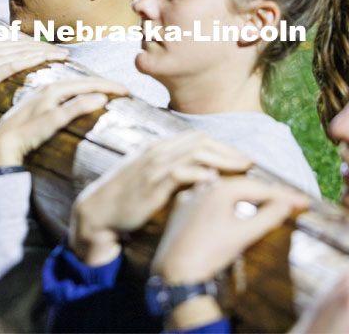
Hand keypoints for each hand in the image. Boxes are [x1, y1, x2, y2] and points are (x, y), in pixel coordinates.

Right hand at [0, 77, 128, 165]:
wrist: (0, 143)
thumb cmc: (23, 129)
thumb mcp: (43, 115)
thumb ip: (63, 108)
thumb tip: (85, 103)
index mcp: (47, 89)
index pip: (79, 82)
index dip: (101, 82)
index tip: (120, 87)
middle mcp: (47, 91)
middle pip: (82, 82)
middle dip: (106, 83)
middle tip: (126, 88)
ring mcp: (45, 104)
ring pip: (77, 90)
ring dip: (99, 87)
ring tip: (120, 90)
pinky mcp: (45, 119)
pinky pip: (68, 109)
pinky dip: (84, 103)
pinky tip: (100, 101)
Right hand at [69, 133, 252, 265]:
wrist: (99, 211)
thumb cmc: (126, 196)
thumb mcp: (149, 176)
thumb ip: (171, 169)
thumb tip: (200, 172)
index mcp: (159, 147)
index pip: (197, 138)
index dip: (221, 145)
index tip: (240, 156)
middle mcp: (157, 152)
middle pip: (200, 141)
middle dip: (227, 149)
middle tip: (249, 161)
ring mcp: (153, 167)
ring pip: (193, 153)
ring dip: (221, 158)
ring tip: (242, 168)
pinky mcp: (151, 185)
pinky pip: (179, 173)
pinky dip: (198, 173)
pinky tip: (214, 178)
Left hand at [152, 177, 308, 284]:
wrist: (176, 271)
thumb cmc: (210, 253)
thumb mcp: (244, 235)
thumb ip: (267, 217)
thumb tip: (286, 204)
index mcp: (221, 189)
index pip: (260, 188)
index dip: (285, 195)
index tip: (305, 202)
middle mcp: (204, 186)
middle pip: (243, 185)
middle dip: (268, 192)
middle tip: (291, 199)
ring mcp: (190, 195)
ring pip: (223, 186)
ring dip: (244, 191)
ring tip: (265, 195)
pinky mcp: (182, 207)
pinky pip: (206, 194)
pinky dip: (223, 196)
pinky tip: (225, 194)